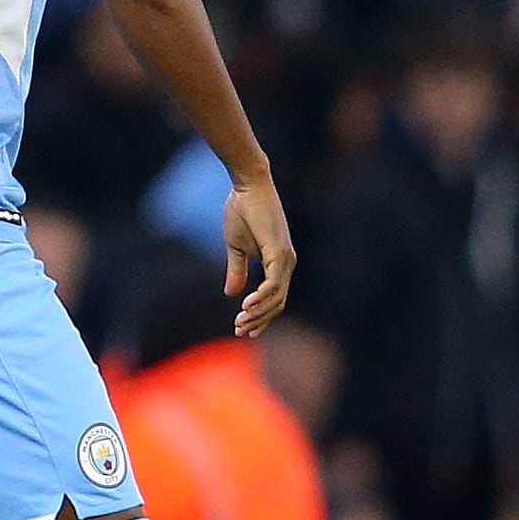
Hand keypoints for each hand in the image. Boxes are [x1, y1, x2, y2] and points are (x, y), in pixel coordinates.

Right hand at [222, 174, 295, 336]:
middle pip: (278, 303)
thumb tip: (231, 294)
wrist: (246, 187)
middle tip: (239, 332)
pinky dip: (261, 297)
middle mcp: (287, 263)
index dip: (259, 316)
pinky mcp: (279, 252)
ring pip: (277, 297)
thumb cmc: (241, 211)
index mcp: (278, 263)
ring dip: (258, 313)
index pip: (274, 298)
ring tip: (239, 323)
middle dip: (259, 321)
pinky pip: (273, 283)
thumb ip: (236, 270)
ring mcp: (286, 259)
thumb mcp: (235, 247)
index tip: (241, 329)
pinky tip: (246, 305)